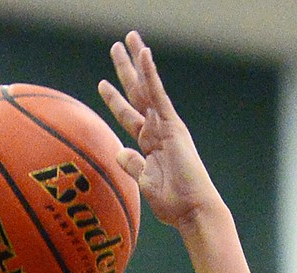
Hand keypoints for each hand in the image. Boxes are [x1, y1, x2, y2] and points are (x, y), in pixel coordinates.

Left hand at [99, 31, 218, 229]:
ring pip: (146, 87)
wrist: (193, 210)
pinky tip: (144, 54)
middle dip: (126, 70)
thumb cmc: (173, 204)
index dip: (115, 100)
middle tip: (117, 46)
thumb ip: (133, 165)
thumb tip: (119, 152)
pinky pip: (158, 95)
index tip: (103, 84)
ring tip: (128, 38)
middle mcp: (157, 130)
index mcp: (150, 144)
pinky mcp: (173, 126)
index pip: (129, 115)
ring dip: (136, 62)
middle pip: (137, 93)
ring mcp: (166, 126)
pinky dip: (151, 74)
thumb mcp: (145, 182)